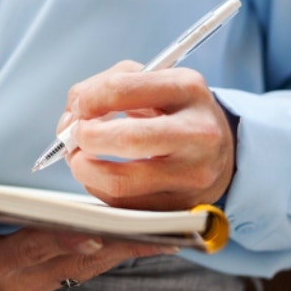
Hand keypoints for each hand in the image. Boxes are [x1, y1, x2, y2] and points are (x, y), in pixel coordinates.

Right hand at [0, 211, 176, 290]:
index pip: (32, 252)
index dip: (63, 240)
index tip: (95, 227)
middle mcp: (28, 280)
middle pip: (79, 256)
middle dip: (119, 240)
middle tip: (158, 224)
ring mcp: (48, 278)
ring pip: (98, 259)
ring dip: (134, 244)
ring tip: (174, 224)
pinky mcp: (63, 271)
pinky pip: (101, 258)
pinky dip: (131, 245)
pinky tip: (162, 232)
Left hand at [60, 60, 234, 210]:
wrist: (220, 148)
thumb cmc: (173, 111)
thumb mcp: (151, 82)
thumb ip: (105, 87)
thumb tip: (70, 118)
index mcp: (187, 89)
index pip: (122, 89)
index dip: (88, 100)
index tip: (79, 108)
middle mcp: (198, 132)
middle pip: (126, 140)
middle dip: (85, 138)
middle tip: (75, 137)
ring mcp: (193, 175)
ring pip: (120, 183)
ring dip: (84, 170)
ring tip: (79, 159)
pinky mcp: (182, 207)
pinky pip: (123, 206)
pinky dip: (99, 189)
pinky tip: (100, 176)